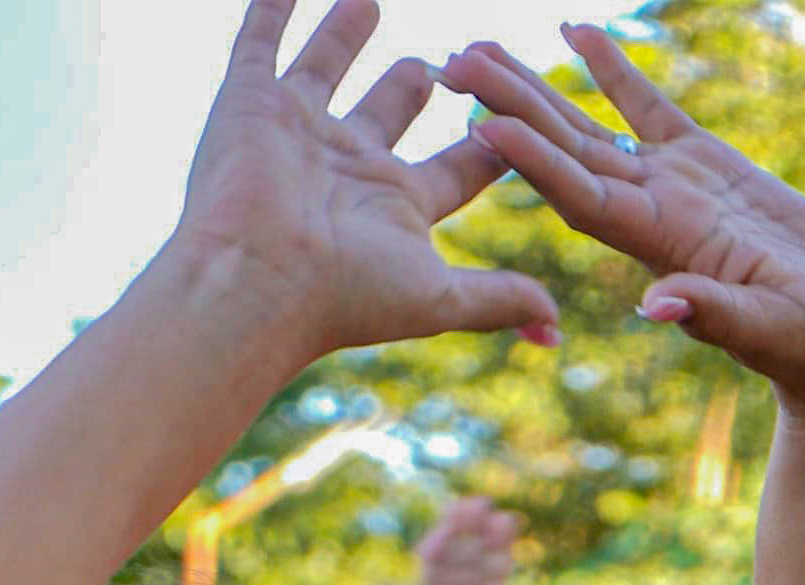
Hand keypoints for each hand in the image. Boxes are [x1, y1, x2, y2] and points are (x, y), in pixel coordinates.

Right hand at [176, 0, 562, 364]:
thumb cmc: (346, 294)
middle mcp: (347, 167)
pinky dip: (270, 9)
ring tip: (367, 0)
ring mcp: (295, 132)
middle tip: (444, 63)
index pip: (455, 168)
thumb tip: (556, 333)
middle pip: (388, 114)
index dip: (488, 144)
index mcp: (394, 207)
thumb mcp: (439, 299)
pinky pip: (259, 41)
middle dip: (414, 86)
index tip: (520, 112)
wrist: (254, 282)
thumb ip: (496, 299)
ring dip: (344, 36)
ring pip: (325, 69)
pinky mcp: (248, 102)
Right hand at [402, 502, 534, 584]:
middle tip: (481, 502)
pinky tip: (438, 539)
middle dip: (476, 532)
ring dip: (453, 537)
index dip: (500, 545)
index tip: (508, 520)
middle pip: (471, 559)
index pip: (496, 569)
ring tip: (459, 510)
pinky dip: (431, 562)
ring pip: (448, 565)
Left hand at [443, 25, 804, 420]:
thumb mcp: (771, 329)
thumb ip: (716, 315)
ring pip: (589, 128)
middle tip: (453, 62)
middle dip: (510, 108)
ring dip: (537, 89)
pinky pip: (646, 109)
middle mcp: (652, 215)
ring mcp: (673, 186)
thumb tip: (654, 304)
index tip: (482, 124)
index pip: (582, 198)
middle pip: (564, 154)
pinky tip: (574, 34)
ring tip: (482, 46)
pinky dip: (610, 71)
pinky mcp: (705, 164)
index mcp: (661, 248)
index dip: (533, 162)